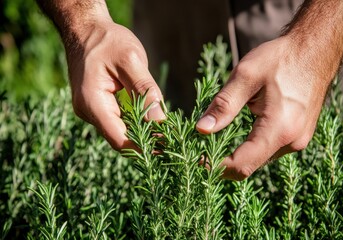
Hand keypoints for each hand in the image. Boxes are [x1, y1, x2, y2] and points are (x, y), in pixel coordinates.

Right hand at [66, 21, 164, 149]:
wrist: (85, 30)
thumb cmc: (108, 41)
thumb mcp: (131, 60)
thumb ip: (145, 90)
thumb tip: (160, 121)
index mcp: (93, 102)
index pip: (119, 139)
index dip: (143, 149)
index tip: (166, 150)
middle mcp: (88, 111)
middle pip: (119, 138)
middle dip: (145, 143)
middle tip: (171, 144)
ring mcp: (90, 110)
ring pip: (118, 131)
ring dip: (140, 134)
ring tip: (165, 136)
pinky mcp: (97, 106)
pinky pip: (116, 121)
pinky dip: (134, 124)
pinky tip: (151, 122)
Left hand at [196, 36, 333, 179]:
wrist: (315, 51)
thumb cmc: (281, 59)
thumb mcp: (246, 76)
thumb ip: (223, 105)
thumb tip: (201, 129)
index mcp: (279, 128)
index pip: (242, 164)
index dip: (216, 166)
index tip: (197, 158)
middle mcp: (292, 141)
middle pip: (250, 166)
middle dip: (224, 162)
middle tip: (202, 149)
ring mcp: (298, 141)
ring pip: (259, 160)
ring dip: (237, 154)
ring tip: (217, 140)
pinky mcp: (298, 136)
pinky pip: (269, 150)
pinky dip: (251, 147)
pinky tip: (240, 132)